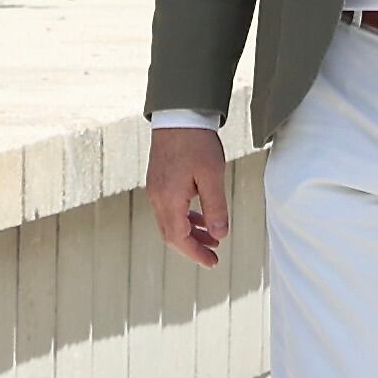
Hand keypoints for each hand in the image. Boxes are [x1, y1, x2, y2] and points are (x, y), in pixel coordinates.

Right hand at [146, 126, 228, 266]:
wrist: (179, 116)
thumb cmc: (197, 143)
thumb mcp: (212, 176)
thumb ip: (216, 207)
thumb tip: (220, 234)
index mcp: (168, 199)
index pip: (178, 238)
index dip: (195, 253)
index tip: (212, 262)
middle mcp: (157, 197)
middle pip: (171, 233)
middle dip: (192, 247)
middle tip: (213, 257)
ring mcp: (156, 189)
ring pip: (171, 221)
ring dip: (191, 233)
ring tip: (213, 238)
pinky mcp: (160, 181)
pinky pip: (171, 208)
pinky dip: (186, 217)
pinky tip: (202, 218)